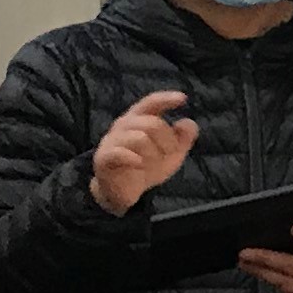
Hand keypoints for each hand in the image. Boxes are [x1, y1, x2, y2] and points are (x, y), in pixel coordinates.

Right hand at [87, 92, 199, 215]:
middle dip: (168, 140)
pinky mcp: (104, 158)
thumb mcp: (171, 155)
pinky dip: (134, 159)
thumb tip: (188, 122)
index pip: (151, 103)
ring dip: (153, 153)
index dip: (166, 99)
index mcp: (139, 119)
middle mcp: (123, 125)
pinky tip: (139, 165)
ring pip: (139, 138)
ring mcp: (112, 140)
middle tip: (170, 153)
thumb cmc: (146, 167)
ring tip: (152, 164)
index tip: (183, 99)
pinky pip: (120, 153)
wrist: (124, 193)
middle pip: (152, 123)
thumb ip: (183, 138)